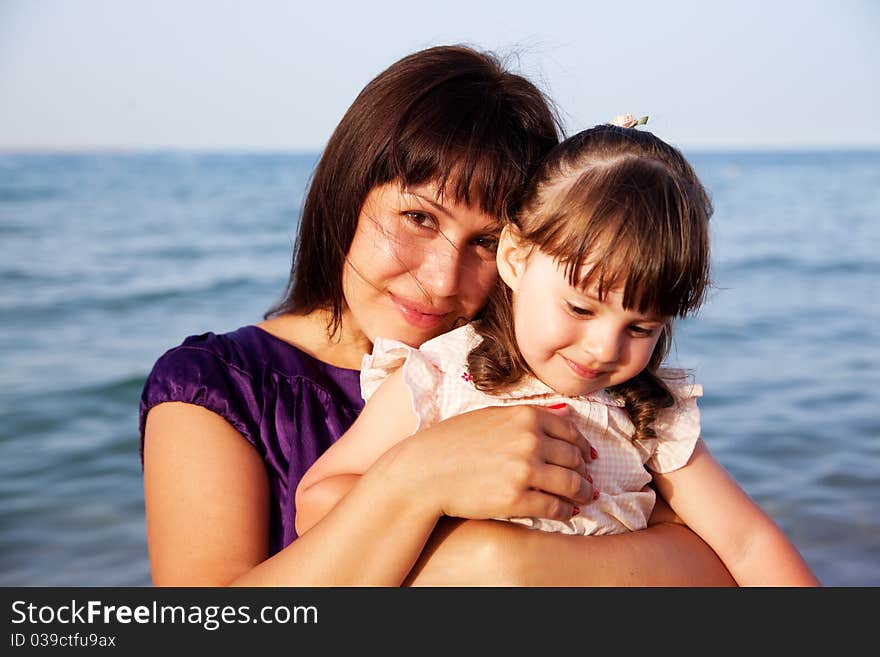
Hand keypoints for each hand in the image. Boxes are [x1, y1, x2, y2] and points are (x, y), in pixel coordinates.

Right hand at [387, 404, 596, 521]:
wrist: (425, 470)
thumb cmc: (453, 441)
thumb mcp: (491, 416)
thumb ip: (527, 417)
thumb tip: (565, 415)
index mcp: (525, 416)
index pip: (570, 430)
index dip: (583, 445)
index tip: (588, 456)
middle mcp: (530, 440)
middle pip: (574, 458)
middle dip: (584, 471)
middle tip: (587, 481)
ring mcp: (525, 470)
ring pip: (571, 484)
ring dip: (582, 493)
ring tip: (584, 498)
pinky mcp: (517, 499)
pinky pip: (554, 507)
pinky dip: (565, 511)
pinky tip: (565, 512)